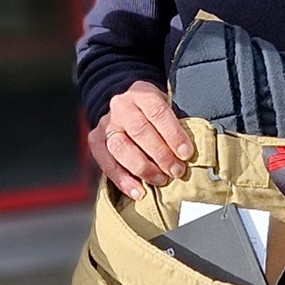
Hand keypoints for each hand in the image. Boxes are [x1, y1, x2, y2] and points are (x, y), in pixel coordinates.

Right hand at [90, 81, 191, 199]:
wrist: (124, 107)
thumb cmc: (153, 113)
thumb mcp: (167, 107)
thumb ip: (176, 125)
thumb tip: (188, 153)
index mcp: (142, 93)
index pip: (157, 112)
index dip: (173, 134)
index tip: (186, 153)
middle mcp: (121, 107)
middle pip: (139, 130)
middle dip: (161, 155)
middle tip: (176, 171)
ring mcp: (106, 124)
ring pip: (120, 148)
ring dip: (143, 168)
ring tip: (160, 180)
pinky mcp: (95, 140)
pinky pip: (106, 163)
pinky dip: (123, 180)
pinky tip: (138, 191)